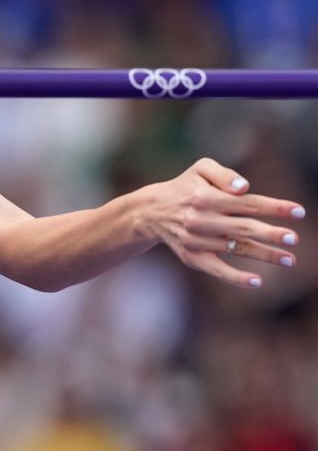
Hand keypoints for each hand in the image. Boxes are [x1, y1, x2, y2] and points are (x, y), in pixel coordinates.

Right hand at [138, 157, 303, 287]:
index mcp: (205, 197)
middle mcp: (200, 220)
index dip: (275, 207)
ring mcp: (196, 241)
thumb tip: (245, 187)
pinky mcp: (192, 257)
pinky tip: (257, 281)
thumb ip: (224, 174)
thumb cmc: (185, 187)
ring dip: (264, 255)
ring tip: (290, 259)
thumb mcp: (200, 169)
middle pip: (243, 228)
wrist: (151, 212)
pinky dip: (236, 277)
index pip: (247, 203)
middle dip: (271, 234)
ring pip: (236, 249)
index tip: (299, 212)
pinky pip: (217, 269)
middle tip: (294, 239)